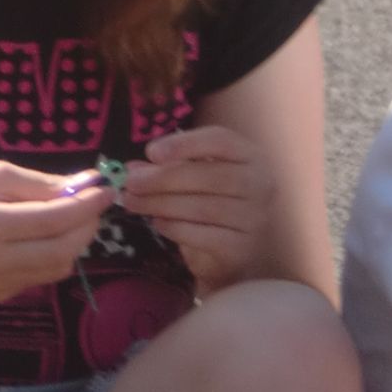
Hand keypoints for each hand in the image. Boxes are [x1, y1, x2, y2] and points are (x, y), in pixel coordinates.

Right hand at [0, 161, 114, 301]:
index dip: (85, 205)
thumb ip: (41, 183)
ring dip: (72, 243)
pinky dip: (52, 256)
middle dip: (85, 226)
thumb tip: (86, 184)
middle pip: (62, 251)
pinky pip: (40, 277)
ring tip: (68, 218)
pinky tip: (40, 238)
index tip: (105, 188)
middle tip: (90, 204)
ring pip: (57, 268)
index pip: (52, 221)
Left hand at [120, 125, 273, 292]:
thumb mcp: (192, 179)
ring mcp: (255, 218)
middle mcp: (260, 184)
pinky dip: (174, 228)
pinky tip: (157, 223)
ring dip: (160, 204)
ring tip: (132, 202)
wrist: (232, 250)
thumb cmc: (211, 203)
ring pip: (203, 207)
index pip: (221, 140)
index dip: (184, 144)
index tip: (150, 152)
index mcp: (250, 157)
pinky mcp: (242, 247)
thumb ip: (166, 169)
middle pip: (210, 175)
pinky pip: (203, 235)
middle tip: (130, 183)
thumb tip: (133, 170)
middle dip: (163, 179)